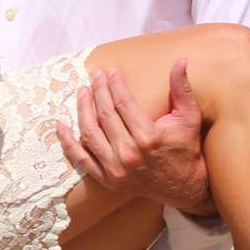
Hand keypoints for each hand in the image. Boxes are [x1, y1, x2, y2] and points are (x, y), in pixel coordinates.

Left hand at [56, 60, 216, 215]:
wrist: (184, 188)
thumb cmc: (186, 149)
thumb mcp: (189, 117)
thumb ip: (182, 88)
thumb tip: (181, 60)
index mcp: (148, 137)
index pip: (122, 103)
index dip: (115, 84)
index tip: (111, 70)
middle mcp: (129, 154)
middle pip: (105, 115)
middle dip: (98, 91)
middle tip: (95, 75)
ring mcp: (116, 169)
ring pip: (90, 133)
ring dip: (82, 109)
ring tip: (82, 92)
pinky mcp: (107, 180)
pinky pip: (81, 159)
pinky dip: (68, 143)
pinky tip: (61, 125)